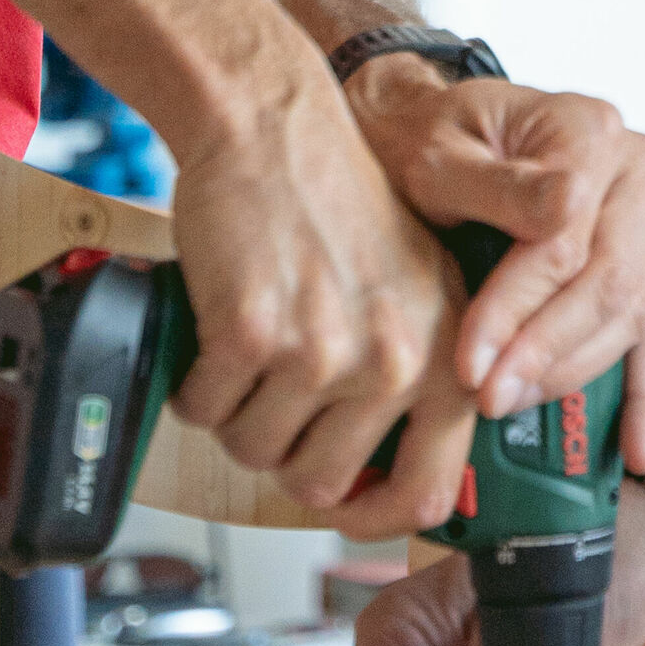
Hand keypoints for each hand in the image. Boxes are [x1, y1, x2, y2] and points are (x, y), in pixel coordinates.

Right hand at [166, 58, 473, 523]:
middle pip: (320, 485)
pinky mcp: (251, 334)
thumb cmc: (341, 201)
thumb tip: (389, 483)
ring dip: (236, 415)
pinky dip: (195, 384)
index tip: (346, 508)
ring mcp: (324, 351)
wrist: (276, 126)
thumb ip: (421, 378)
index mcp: (449, 356)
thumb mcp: (421, 292)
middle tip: (275, 398)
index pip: (426, 496)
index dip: (374, 519)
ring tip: (249, 355)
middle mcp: (396, 361)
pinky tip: (216, 333)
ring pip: (254, 452)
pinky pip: (203, 410)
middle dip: (284, 452)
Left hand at [344, 60, 644, 462]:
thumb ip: (499, 185)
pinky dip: (643, 398)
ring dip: (568, 373)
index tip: (469, 358)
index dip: (517, 307)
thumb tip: (562, 213)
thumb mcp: (439, 152)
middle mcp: (635, 174)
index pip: (566, 238)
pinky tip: (637, 452)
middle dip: (543, 352)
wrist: (426, 128)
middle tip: (488, 398)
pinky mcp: (639, 265)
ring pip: (627, 317)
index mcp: (592, 132)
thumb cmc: (427, 137)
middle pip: (608, 283)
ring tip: (508, 406)